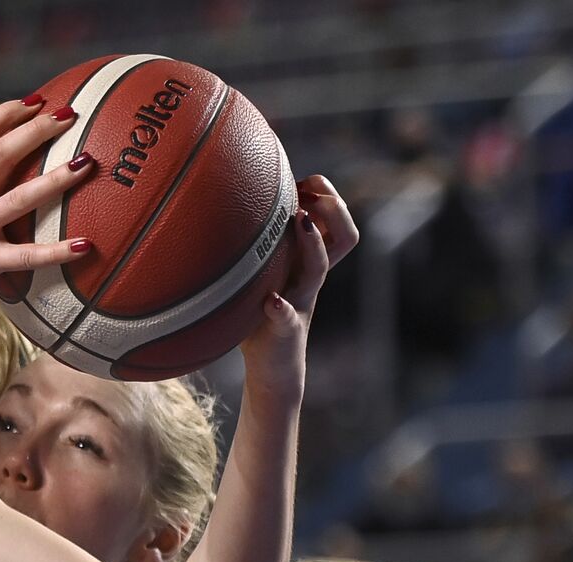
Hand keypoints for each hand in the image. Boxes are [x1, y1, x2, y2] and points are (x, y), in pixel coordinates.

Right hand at [0, 96, 94, 331]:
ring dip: (56, 178)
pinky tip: (86, 246)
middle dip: (37, 129)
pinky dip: (58, 251)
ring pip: (19, 198)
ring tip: (87, 163)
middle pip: (1, 153)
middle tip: (69, 115)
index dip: (6, 113)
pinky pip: (26, 256)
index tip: (34, 101)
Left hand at [237, 175, 358, 401]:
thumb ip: (257, 248)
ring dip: (312, 244)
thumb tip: (228, 205)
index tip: (304, 182)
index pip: (336, 222)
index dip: (328, 196)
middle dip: (333, 209)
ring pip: (319, 269)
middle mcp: (308, 279)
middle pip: (344, 237)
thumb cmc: (258, 316)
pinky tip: (271, 300)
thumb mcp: (260, 277)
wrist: (271, 367)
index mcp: (306, 264)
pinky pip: (288, 318)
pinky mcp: (284, 330)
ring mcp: (300, 303)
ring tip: (299, 220)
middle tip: (308, 194)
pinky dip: (281, 308)